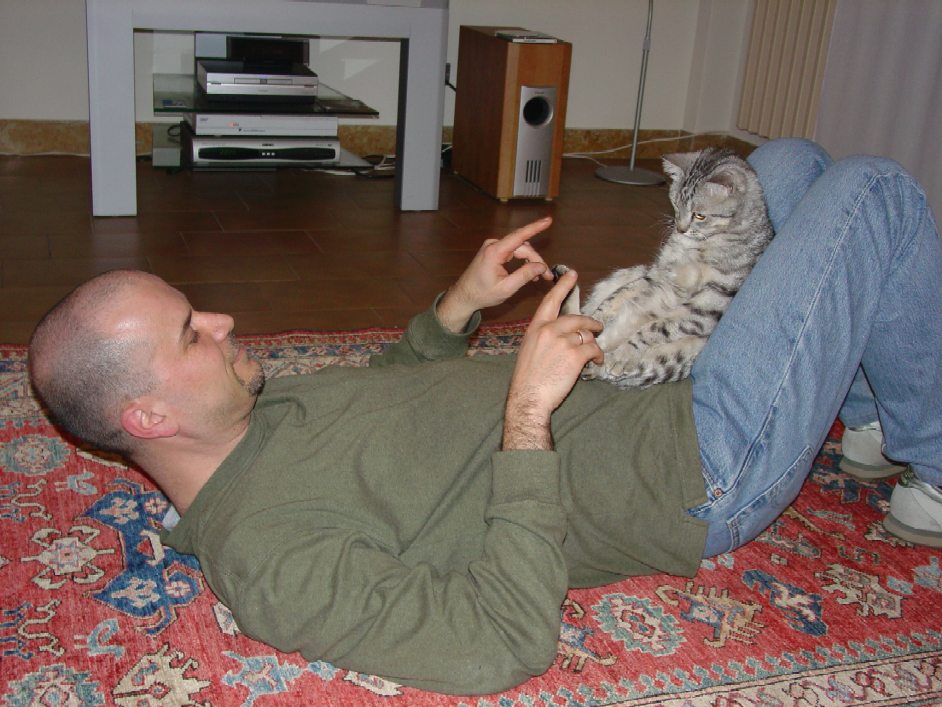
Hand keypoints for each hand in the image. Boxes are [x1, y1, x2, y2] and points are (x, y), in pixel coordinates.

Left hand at [436, 217, 555, 331]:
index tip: (548, 220)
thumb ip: (525, 276)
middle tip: (547, 276)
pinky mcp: (493, 251)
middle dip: (536, 259)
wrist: (464, 296)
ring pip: (519, 249)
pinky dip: (522, 260)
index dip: (535, 227)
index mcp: (495, 252)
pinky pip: (512, 251)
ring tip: (540, 276)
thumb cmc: (482, 294)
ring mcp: (492, 246)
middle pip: (522, 246)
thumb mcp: (506, 288)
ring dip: (530, 260)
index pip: (519, 236)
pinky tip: (529, 271)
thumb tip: (542, 266)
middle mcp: (493, 244)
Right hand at [503, 268, 603, 449]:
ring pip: (587, 335)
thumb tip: (562, 335)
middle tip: (598, 327)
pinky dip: (598, 355)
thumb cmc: (527, 379)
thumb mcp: (529, 350)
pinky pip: (593, 349)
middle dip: (590, 322)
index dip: (563, 286)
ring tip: (596, 353)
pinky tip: (597, 362)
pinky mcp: (575, 355)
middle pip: (577, 318)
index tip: (572, 274)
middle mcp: (549, 331)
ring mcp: (563, 342)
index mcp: (536, 328)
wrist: (528, 398)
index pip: (551, 301)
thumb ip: (544, 338)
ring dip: (594, 343)